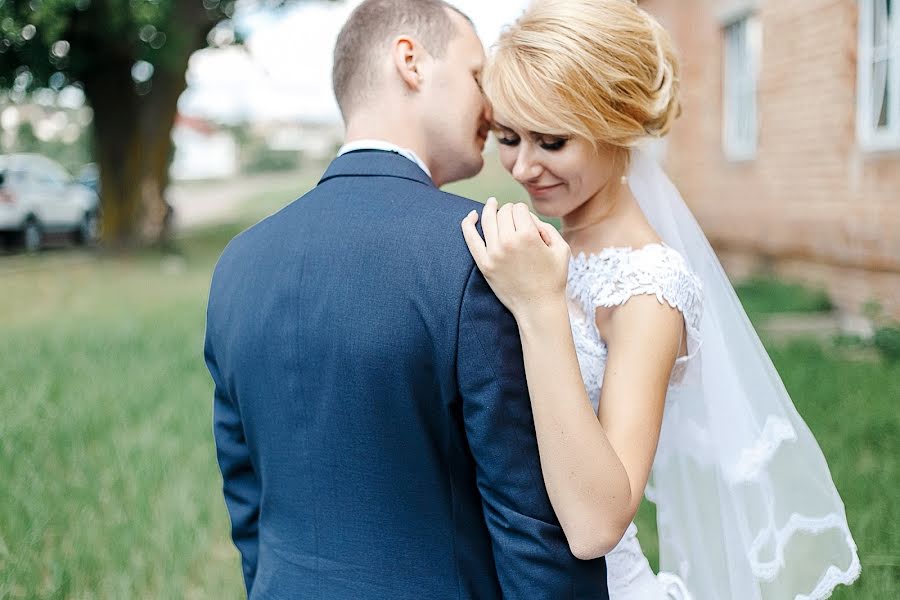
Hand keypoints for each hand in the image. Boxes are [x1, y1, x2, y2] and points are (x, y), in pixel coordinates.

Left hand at [461, 197, 570, 318]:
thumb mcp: (561, 248)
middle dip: (510, 211)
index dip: (524, 212)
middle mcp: (509, 242)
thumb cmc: (553, 279)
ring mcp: (494, 253)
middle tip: (515, 219)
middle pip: (504, 212)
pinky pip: (470, 238)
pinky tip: (472, 215)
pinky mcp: (484, 264)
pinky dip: (468, 223)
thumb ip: (547, 227)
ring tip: (491, 203)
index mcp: (528, 236)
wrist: (538, 307)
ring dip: (490, 209)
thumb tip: (528, 217)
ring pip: (488, 220)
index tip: (527, 221)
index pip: (519, 208)